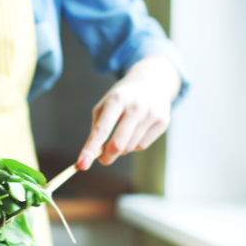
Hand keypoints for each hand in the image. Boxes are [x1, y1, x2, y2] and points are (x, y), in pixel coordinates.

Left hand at [77, 55, 180, 169]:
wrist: (152, 80)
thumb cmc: (123, 96)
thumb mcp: (105, 104)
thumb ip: (97, 127)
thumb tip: (94, 153)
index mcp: (117, 100)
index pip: (101, 130)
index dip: (90, 149)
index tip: (82, 164)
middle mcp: (136, 106)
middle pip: (118, 144)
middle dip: (107, 157)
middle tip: (102, 159)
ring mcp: (151, 114)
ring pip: (130, 147)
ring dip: (121, 148)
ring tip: (122, 134)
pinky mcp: (163, 121)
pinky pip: (143, 145)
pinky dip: (134, 145)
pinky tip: (135, 131)